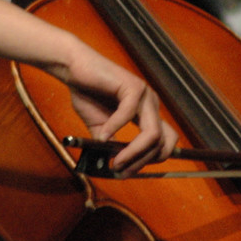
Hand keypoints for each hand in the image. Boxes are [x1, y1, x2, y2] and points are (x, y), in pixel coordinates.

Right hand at [62, 47, 177, 175]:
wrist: (74, 68)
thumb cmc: (87, 94)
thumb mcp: (100, 128)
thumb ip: (109, 146)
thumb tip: (112, 168)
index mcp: (147, 113)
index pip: (166, 142)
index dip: (152, 160)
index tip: (129, 171)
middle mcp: (151, 104)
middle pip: (163, 142)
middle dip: (144, 162)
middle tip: (122, 171)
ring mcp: (144, 94)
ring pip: (153, 133)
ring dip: (134, 153)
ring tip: (116, 161)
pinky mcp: (132, 86)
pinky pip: (128, 115)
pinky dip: (114, 129)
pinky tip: (102, 136)